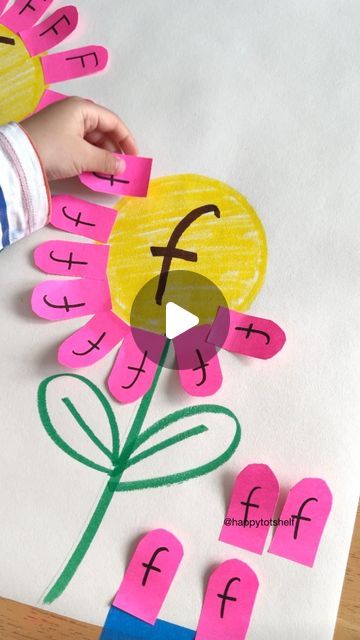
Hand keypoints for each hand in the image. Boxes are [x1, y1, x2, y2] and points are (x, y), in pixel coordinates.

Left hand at [21, 97, 137, 181]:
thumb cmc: (54, 149)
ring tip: (109, 173)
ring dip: (102, 156)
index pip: (112, 121)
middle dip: (114, 150)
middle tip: (122, 169)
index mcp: (82, 109)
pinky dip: (90, 158)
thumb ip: (106, 161)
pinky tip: (94, 171)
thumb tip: (122, 167)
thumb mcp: (83, 156)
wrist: (18, 159)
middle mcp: (74, 114)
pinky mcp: (57, 139)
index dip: (126, 139)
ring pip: (92, 140)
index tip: (134, 157)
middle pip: (102, 131)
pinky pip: (80, 147)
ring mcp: (64, 126)